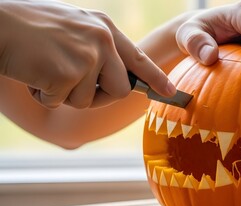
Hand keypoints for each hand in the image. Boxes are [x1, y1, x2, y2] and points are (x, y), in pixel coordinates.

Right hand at [0, 0, 174, 108]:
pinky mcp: (67, 73)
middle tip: (71, 83)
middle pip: (121, 90)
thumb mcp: (73, 28)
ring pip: (88, 101)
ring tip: (44, 68)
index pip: (139, 59)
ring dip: (63, 94)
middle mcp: (102, 40)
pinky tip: (32, 72)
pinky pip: (60, 102)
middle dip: (99, 96)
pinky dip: (43, 95)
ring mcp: (87, 56)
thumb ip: (98, 49)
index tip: (171, 93)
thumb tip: (116, 79)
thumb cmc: (29, 27)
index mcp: (104, 28)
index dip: (156, 79)